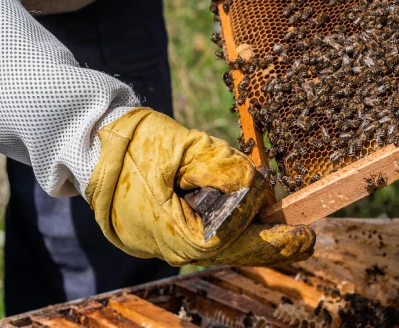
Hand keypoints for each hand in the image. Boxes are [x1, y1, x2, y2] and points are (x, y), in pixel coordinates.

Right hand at [84, 109, 314, 265]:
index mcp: (172, 233)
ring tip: (289, 237)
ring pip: (221, 249)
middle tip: (307, 240)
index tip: (276, 201)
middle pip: (230, 253)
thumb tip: (253, 185)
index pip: (229, 234)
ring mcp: (164, 244)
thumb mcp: (182, 147)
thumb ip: (221, 167)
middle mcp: (169, 248)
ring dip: (253, 239)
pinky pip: (207, 239)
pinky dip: (234, 233)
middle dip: (269, 246)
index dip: (255, 217)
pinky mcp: (164, 233)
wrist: (91, 144)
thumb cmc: (133, 144)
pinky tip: (255, 226)